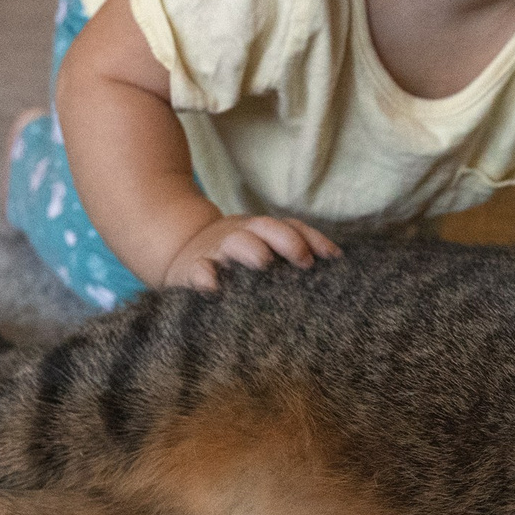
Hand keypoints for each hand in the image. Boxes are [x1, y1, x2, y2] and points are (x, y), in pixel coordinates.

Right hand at [161, 215, 340, 291]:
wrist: (178, 249)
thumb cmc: (235, 258)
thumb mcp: (262, 249)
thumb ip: (292, 255)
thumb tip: (336, 264)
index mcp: (262, 232)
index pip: (291, 227)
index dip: (313, 238)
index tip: (333, 257)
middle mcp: (242, 235)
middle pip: (266, 228)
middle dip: (287, 240)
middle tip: (304, 261)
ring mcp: (217, 251)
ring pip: (235, 243)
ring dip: (251, 249)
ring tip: (264, 261)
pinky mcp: (192, 270)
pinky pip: (199, 271)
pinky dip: (205, 276)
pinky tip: (214, 286)